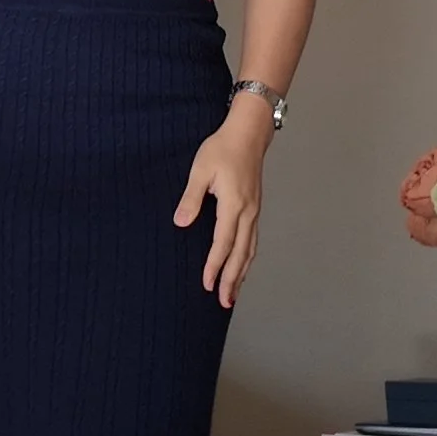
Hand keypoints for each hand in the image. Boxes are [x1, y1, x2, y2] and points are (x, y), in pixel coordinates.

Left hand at [173, 99, 272, 306]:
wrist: (248, 134)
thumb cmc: (222, 148)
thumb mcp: (200, 170)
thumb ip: (191, 198)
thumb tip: (181, 222)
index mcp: (234, 205)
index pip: (222, 243)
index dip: (214, 266)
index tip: (206, 284)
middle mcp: (248, 212)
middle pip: (240, 254)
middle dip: (231, 280)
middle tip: (223, 302)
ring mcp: (254, 211)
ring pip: (249, 250)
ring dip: (241, 273)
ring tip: (233, 293)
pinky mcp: (255, 208)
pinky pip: (252, 240)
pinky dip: (247, 258)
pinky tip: (241, 266)